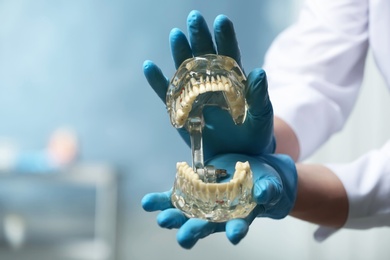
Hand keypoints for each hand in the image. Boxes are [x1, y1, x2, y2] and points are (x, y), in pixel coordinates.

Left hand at [142, 153, 296, 248]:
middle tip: (184, 237)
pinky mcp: (191, 192)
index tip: (233, 235)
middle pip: (204, 227)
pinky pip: (173, 198)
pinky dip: (161, 201)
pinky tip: (148, 203)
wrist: (248, 171)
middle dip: (193, 232)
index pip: (237, 227)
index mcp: (239, 217)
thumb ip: (268, 190)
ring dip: (173, 218)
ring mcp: (202, 205)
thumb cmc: (262, 182)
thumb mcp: (270, 185)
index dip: (236, 231)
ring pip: (185, 216)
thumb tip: (262, 193)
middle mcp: (217, 216)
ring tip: (162, 219)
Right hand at [143, 10, 274, 159]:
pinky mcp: (182, 111)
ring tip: (176, 36)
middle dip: (200, 37)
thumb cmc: (255, 134)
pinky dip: (158, 82)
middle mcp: (213, 83)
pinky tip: (149, 67)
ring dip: (180, 54)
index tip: (221, 21)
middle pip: (205, 57)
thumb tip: (260, 71)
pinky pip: (168, 94)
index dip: (225, 38)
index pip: (229, 55)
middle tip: (195, 18)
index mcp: (234, 80)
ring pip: (186, 71)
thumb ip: (260, 96)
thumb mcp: (262, 116)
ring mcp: (196, 96)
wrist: (239, 156)